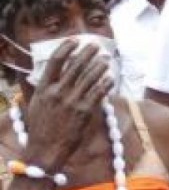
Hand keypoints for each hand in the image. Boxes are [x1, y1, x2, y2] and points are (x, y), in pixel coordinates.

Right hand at [18, 41, 113, 171]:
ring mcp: (71, 101)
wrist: (45, 149)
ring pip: (89, 78)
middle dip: (87, 53)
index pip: (55, 61)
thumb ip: (46, 88)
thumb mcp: (37, 103)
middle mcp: (57, 92)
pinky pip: (98, 93)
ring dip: (99, 66)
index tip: (75, 40)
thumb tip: (55, 74)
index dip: (66, 48)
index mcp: (44, 88)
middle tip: (97, 45)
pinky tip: (111, 77)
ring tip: (106, 58)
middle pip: (75, 66)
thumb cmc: (41, 127)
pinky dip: (105, 83)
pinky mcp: (84, 112)